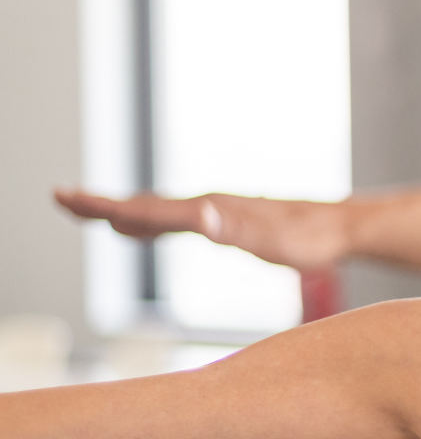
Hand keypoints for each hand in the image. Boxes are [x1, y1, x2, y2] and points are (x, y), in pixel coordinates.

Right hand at [54, 188, 350, 270]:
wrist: (340, 227)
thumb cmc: (311, 240)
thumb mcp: (274, 241)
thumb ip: (235, 230)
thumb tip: (200, 217)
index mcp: (211, 210)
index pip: (149, 208)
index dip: (106, 205)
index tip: (68, 197)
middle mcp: (209, 204)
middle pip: (145, 204)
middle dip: (101, 203)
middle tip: (61, 198)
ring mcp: (216, 210)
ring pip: (157, 209)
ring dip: (119, 209)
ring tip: (87, 211)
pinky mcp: (226, 219)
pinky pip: (175, 219)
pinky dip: (147, 220)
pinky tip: (138, 227)